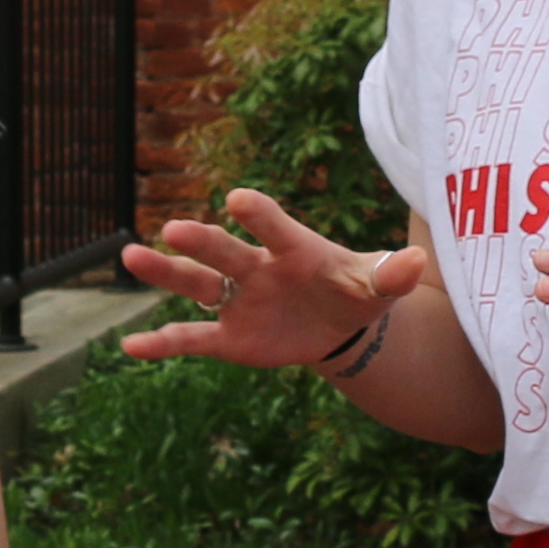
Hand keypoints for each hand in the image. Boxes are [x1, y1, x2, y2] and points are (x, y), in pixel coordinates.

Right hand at [116, 186, 429, 369]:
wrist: (337, 324)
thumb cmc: (354, 291)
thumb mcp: (377, 285)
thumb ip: (392, 274)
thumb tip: (418, 260)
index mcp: (292, 248)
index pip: (274, 227)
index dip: (259, 214)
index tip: (237, 200)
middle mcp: (256, 268)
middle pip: (224, 251)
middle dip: (201, 242)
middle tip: (172, 230)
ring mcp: (237, 301)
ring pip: (195, 284)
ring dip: (164, 271)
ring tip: (130, 256)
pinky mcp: (228, 336)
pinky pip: (191, 338)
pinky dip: (162, 343)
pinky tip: (130, 346)